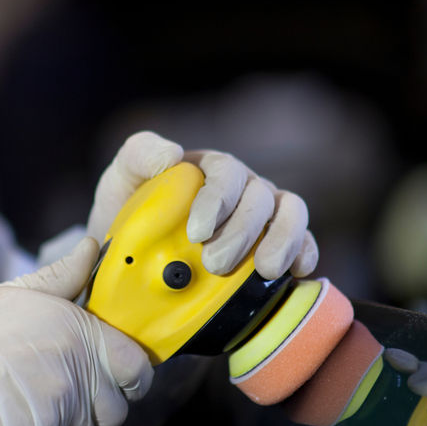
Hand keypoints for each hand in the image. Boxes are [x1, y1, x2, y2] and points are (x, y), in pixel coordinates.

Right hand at [0, 238, 151, 425]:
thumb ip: (59, 278)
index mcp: (75, 327)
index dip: (127, 379)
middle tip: (56, 405)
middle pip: (114, 412)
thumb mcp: (8, 294)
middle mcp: (76, 367)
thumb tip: (93, 247)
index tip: (107, 382)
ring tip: (32, 423)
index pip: (136, 366)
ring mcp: (60, 408)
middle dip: (91, 415)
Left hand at [86, 130, 317, 279]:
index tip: (197, 232)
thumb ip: (139, 155)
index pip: (226, 174)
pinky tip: (297, 271)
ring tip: (264, 270)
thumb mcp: (121, 179)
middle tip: (215, 263)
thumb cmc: (129, 211)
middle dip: (241, 232)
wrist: (132, 255)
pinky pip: (303, 240)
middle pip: (259, 199)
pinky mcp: (276, 242)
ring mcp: (263, 214)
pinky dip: (305, 252)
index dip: (218, 200)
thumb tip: (172, 153)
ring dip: (281, 240)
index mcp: (210, 168)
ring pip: (290, 213)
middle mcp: (243, 186)